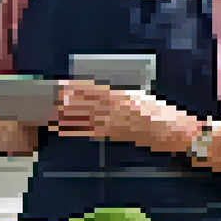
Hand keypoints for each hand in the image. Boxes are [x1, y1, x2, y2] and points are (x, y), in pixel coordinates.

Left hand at [52, 79, 176, 150]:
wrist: (171, 130)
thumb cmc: (159, 112)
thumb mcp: (139, 96)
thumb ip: (120, 95)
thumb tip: (103, 93)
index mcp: (120, 94)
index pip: (93, 89)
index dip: (75, 87)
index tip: (62, 84)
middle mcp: (113, 108)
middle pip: (84, 103)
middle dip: (66, 100)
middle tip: (50, 98)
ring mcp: (112, 122)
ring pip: (83, 117)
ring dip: (66, 115)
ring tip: (51, 112)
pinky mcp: (113, 136)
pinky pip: (89, 133)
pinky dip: (74, 131)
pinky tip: (62, 130)